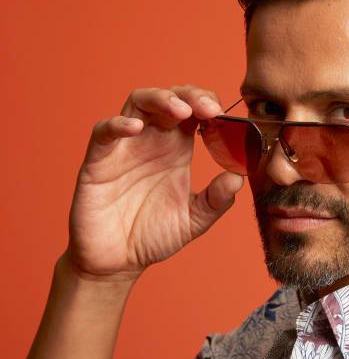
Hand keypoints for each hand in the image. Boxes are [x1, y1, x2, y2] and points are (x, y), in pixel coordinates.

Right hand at [63, 84, 243, 282]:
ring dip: (160, 99)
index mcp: (177, 149)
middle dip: (190, 96)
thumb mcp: (193, 220)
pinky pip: (104, 132)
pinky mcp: (99, 162)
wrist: (117, 262)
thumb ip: (216, 201)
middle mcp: (152, 140)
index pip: (194, 111)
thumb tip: (239, 178)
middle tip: (209, 108)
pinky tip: (135, 128)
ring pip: (138, 104)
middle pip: (169, 98)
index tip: (224, 114)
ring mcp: (125, 147)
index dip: (208, 104)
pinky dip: (118, 125)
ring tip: (181, 110)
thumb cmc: (153, 236)